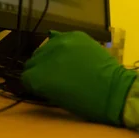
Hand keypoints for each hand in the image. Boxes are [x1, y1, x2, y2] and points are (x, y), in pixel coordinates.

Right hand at [21, 31, 135, 125]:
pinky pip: (61, 38)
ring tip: (63, 63)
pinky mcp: (76, 35)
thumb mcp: (56, 97)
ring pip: (45, 47)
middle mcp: (46, 56)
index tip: (40, 84)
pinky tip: (71, 53)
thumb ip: (43, 84)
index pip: (25, 76)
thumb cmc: (85, 101)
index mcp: (39, 76)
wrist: (113, 89)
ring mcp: (62, 42)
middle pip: (33, 60)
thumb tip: (37, 77)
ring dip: (50, 55)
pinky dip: (63, 46)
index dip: (33, 81)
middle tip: (52, 74)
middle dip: (40, 68)